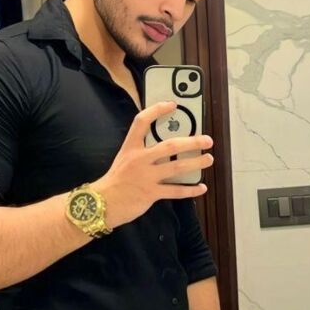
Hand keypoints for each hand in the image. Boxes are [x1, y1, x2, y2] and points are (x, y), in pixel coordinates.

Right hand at [93, 101, 212, 227]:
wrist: (101, 204)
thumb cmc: (115, 181)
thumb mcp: (124, 159)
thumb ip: (141, 152)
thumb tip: (166, 148)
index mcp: (130, 148)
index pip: (142, 122)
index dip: (157, 110)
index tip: (173, 105)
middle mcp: (139, 159)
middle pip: (169, 146)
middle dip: (192, 142)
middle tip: (207, 140)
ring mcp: (146, 177)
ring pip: (176, 167)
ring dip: (196, 163)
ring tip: (208, 159)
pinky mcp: (151, 193)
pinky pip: (175, 191)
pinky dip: (190, 190)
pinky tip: (201, 188)